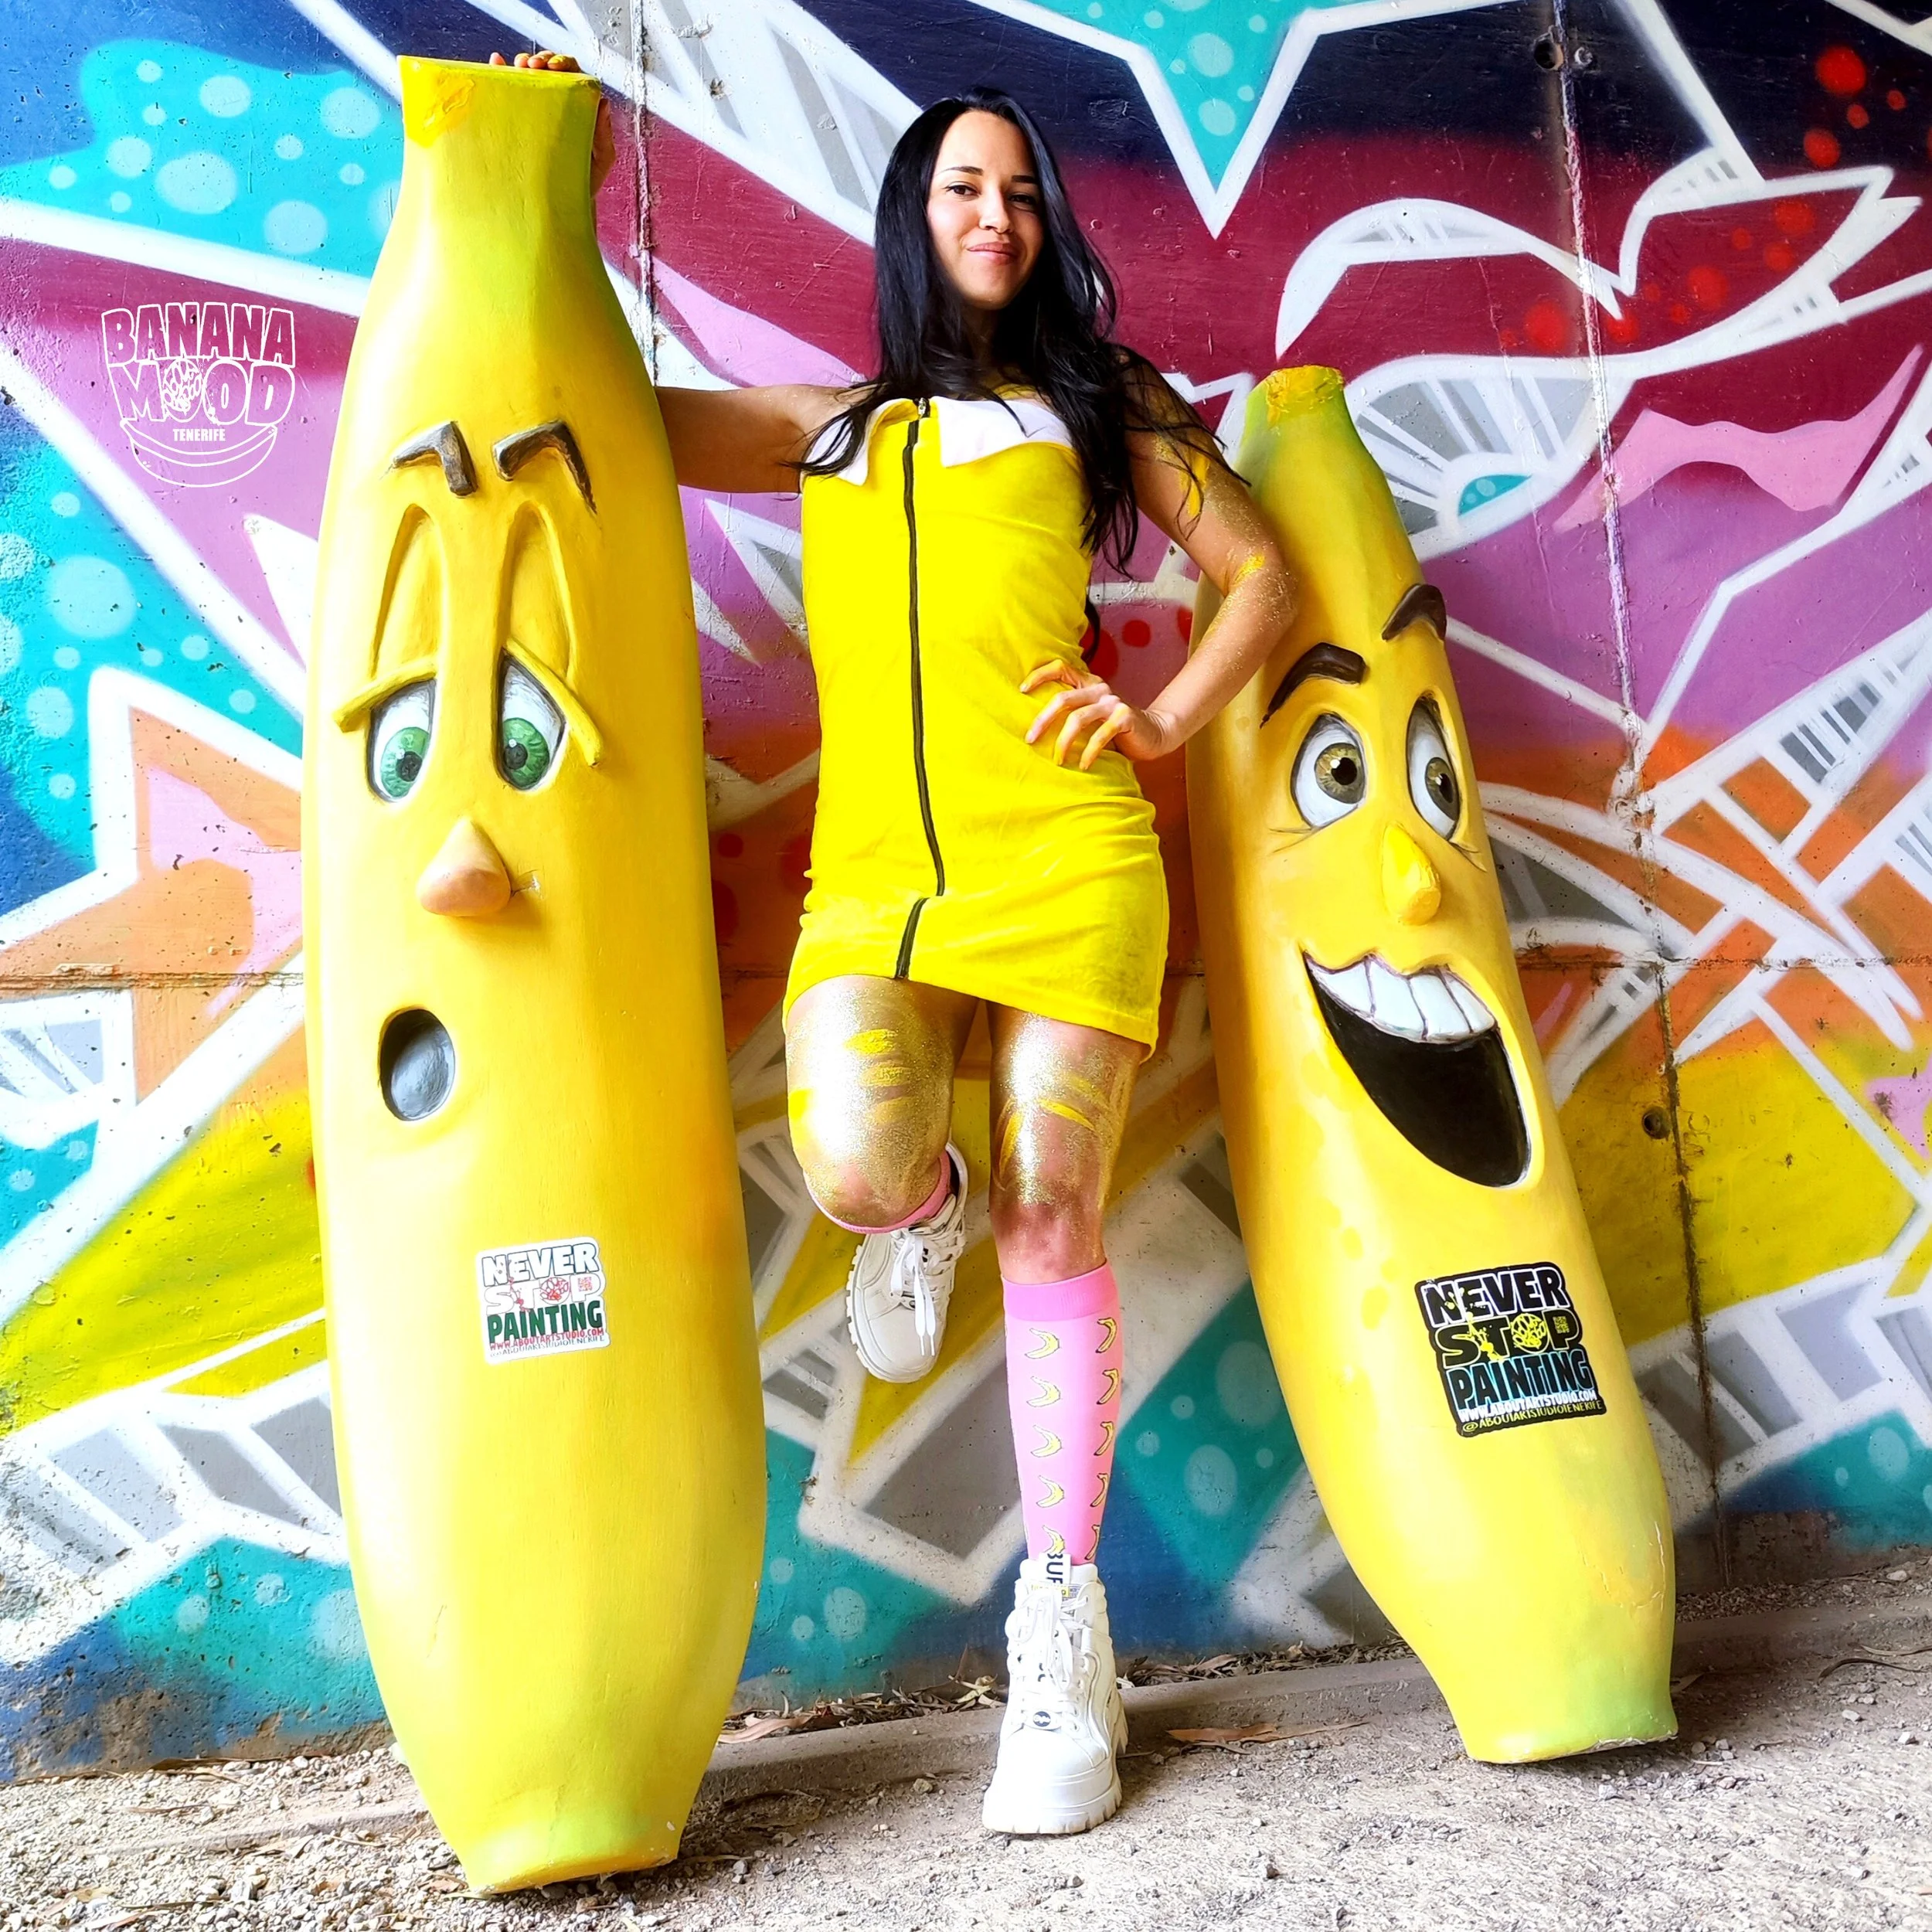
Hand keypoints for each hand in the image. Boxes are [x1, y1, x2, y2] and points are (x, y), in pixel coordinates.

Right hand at [489, 52, 615, 191]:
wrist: (562, 200)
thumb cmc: (585, 180)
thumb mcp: (601, 158)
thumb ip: (604, 132)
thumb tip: (603, 101)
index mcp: (579, 105)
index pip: (573, 74)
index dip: (564, 64)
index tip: (555, 68)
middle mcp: (558, 101)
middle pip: (549, 68)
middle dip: (541, 60)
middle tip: (533, 66)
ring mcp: (537, 107)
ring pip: (529, 75)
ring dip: (521, 63)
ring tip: (518, 67)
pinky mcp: (519, 115)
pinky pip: (509, 88)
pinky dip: (501, 71)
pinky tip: (495, 62)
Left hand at [1021, 661, 1174, 768]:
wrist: (1154, 733)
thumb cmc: (1115, 729)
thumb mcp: (1091, 716)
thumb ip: (1072, 713)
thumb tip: (1034, 728)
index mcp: (1088, 683)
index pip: (1061, 668)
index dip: (1039, 675)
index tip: (1022, 690)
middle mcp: (1099, 688)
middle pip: (1062, 698)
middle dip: (1042, 720)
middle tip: (1030, 739)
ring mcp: (1113, 702)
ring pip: (1078, 718)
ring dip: (1063, 741)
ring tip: (1057, 759)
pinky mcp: (1125, 717)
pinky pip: (1101, 735)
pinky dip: (1089, 752)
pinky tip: (1082, 765)